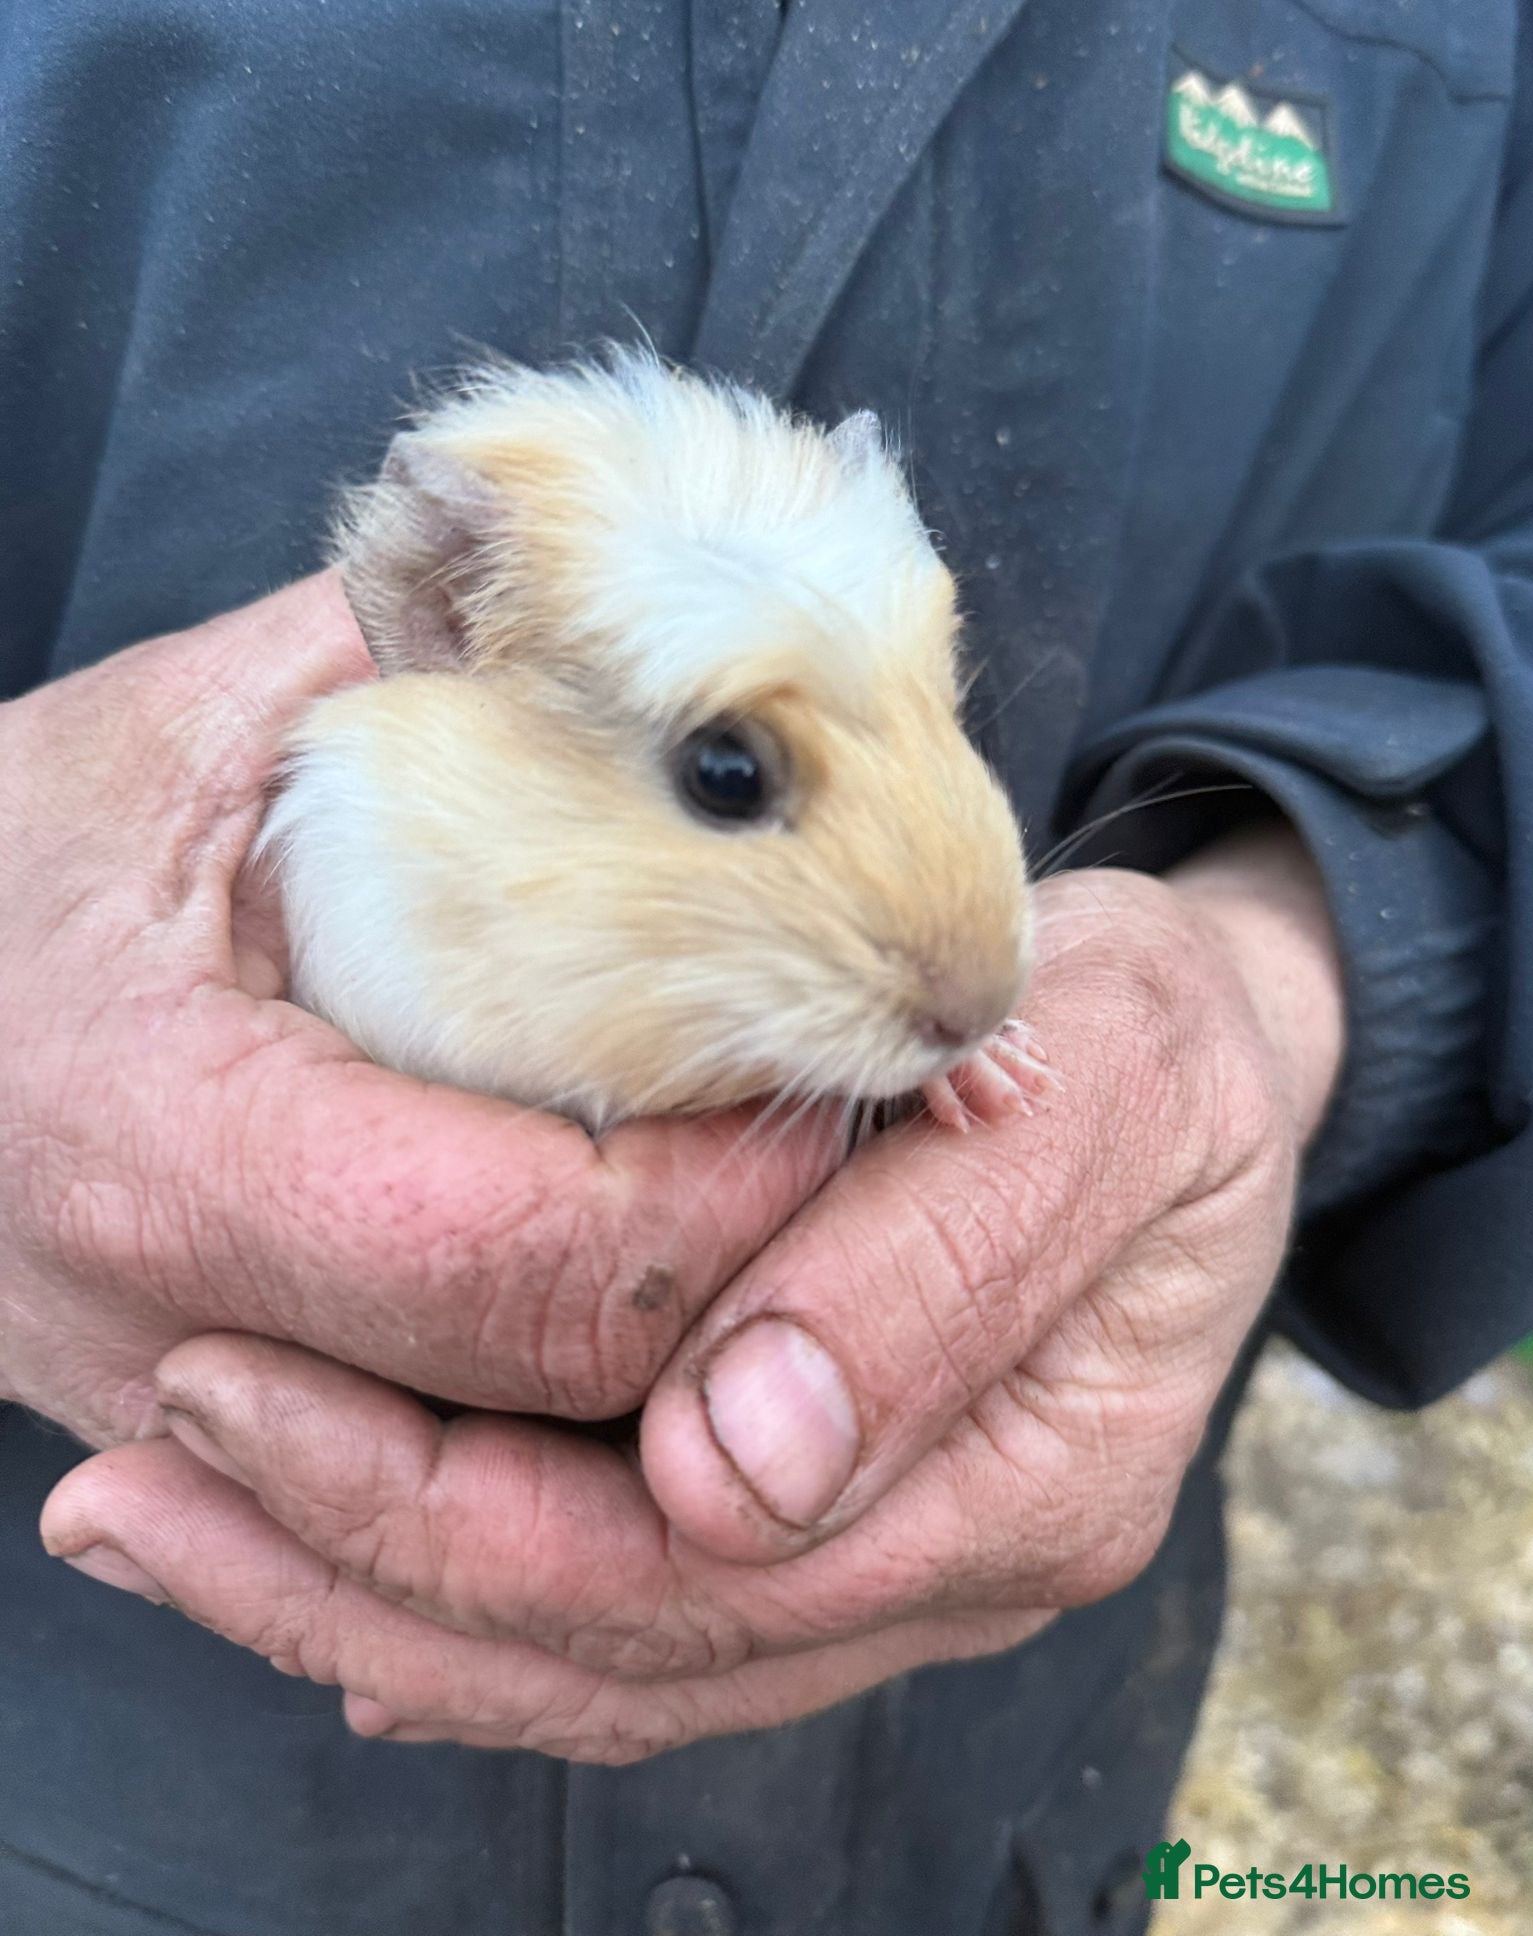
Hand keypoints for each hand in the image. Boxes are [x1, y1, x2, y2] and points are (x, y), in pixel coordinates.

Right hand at [0, 576, 834, 1457]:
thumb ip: (411, 657)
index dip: (731, 1188)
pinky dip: (586, 1362)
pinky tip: (653, 1233)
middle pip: (559, 1389)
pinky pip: (463, 1441)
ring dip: (686, 1333)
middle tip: (843, 1129)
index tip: (829, 1075)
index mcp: (168, 1146)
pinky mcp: (238, 1426)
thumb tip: (637, 597)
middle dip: (744, 1273)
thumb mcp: (187, 727)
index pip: (532, 1255)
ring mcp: (206, 1411)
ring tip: (770, 1175)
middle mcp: (184, 1327)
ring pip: (526, 1457)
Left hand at [40, 825, 1344, 1760]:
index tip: (249, 1391)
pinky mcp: (819, 1502)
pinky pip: (618, 1595)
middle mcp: (941, 1561)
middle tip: (140, 1481)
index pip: (698, 1568)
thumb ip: (941, 1270)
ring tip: (161, 1515)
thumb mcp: (1099, 1086)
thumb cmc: (1151, 1038)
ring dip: (358, 1590)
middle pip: (612, 1640)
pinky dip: (449, 1583)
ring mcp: (879, 1550)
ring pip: (590, 1646)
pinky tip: (308, 1546)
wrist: (1195, 1052)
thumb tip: (741, 1465)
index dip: (452, 1512)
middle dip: (352, 1568)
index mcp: (1027, 1480)